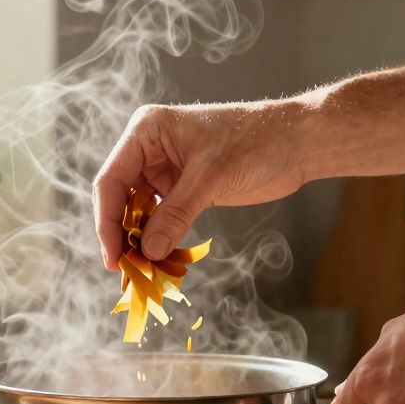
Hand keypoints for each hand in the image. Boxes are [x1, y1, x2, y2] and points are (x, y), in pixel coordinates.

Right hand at [91, 101, 308, 269]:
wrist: (297, 143)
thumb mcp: (211, 178)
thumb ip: (175, 214)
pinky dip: (159, 239)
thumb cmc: (255, 142)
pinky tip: (161, 260)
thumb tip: (147, 252)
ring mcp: (165, 169)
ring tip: (143, 272)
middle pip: (119, 198)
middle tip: (127, 271)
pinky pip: (160, 217)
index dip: (107, 221)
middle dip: (122, 234)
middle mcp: (149, 149)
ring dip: (140, 241)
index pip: (111, 180)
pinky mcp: (183, 188)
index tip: (113, 257)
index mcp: (146, 132)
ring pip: (138, 212)